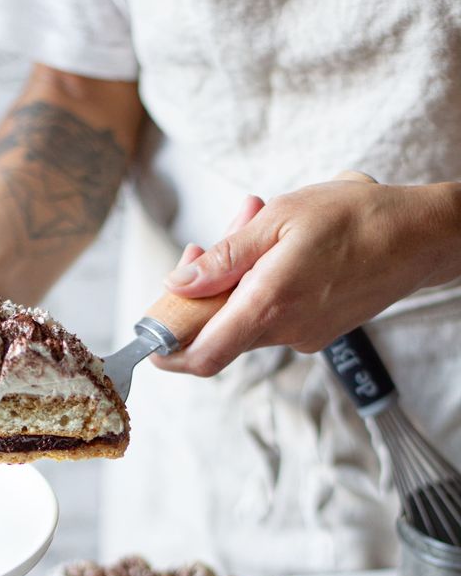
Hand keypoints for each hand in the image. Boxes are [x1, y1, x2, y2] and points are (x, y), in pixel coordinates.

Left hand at [156, 172, 460, 376]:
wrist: (423, 236)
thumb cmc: (359, 218)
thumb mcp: (280, 219)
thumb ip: (224, 257)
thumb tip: (179, 282)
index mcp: (268, 306)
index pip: (202, 356)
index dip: (168, 352)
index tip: (151, 333)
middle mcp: (285, 331)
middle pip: (218, 329)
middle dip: (205, 286)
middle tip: (213, 239)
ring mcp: (304, 335)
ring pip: (246, 315)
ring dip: (236, 275)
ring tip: (255, 219)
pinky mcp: (319, 330)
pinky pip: (273, 313)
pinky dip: (263, 282)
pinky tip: (281, 245)